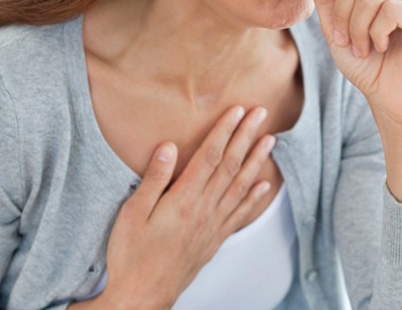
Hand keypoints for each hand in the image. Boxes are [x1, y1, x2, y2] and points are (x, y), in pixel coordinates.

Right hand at [78, 107, 274, 309]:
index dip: (225, 130)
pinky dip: (254, 198)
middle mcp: (204, 209)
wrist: (143, 296)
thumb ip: (153, 179)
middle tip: (261, 114)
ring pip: (240, 186)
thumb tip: (168, 146)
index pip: (210, 156)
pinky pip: (240, 214)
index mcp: (183, 199)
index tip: (237, 110)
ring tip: (270, 140)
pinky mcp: (215, 240)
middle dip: (246, 136)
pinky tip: (264, 185)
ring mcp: (213, 225)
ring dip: (256, 161)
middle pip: (230, 165)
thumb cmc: (132, 255)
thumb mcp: (132, 214)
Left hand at [310, 0, 401, 121]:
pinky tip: (382, 47)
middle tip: (348, 40)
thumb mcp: (334, 26)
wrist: (391, 99)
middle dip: (343, 12)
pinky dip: (376, 33)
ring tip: (364, 48)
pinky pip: (392, 9)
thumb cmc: (366, 63)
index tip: (339, 23)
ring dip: (358, 28)